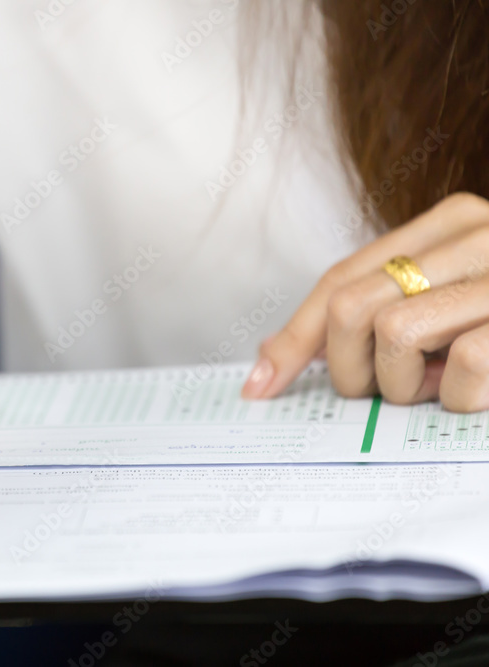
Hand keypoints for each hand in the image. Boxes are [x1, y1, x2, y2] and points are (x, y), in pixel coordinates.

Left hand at [242, 192, 488, 410]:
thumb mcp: (445, 299)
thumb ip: (373, 308)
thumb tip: (270, 353)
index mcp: (450, 222)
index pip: (340, 278)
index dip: (293, 337)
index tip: (260, 385)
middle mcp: (478, 234)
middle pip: (351, 306)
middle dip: (348, 368)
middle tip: (381, 389)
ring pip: (396, 333)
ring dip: (405, 385)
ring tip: (439, 384)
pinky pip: (464, 363)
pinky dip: (457, 395)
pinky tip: (478, 389)